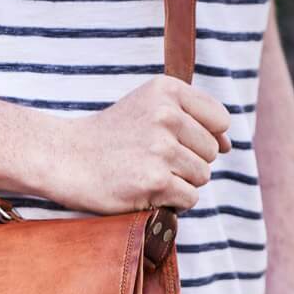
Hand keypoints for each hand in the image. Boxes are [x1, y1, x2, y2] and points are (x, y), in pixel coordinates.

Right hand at [44, 75, 231, 214]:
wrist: (65, 158)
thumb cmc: (109, 137)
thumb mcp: (146, 107)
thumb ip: (191, 117)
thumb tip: (228, 146)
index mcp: (168, 91)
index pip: (219, 120)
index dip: (202, 138)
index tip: (173, 143)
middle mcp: (166, 116)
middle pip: (211, 152)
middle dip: (188, 163)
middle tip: (150, 162)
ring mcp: (160, 150)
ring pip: (201, 177)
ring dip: (179, 184)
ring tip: (146, 176)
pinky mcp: (154, 182)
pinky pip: (189, 199)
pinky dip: (172, 202)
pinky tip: (145, 192)